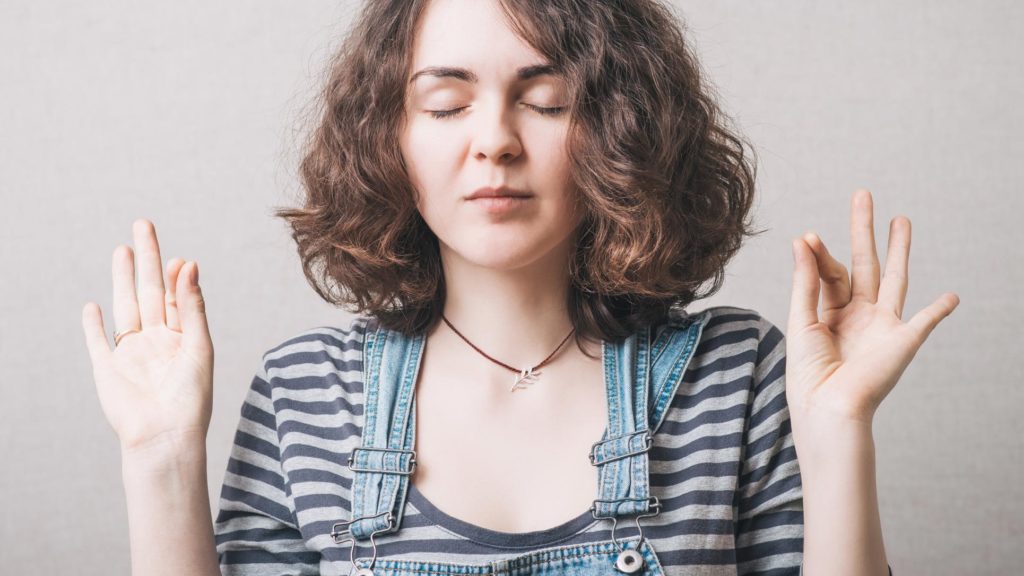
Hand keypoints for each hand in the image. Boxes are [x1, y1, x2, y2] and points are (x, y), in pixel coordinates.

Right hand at [81, 219, 213, 452]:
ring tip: (122, 249)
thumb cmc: (190, 397)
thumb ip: (192, 306)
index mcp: (184, 338)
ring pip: (126, 306)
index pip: (179, 297)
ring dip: (122, 279)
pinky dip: (93, 325)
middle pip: (150, 291)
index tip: (179, 258)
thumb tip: (188, 263)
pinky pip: (98, 342)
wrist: (164, 435)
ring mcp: (131, 354)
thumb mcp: (199, 345)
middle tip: (144, 225)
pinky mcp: (107, 369)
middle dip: (147, 260)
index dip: (178, 276)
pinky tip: (92, 305)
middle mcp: (158, 342)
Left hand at [786, 189, 958, 427]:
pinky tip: (953, 296)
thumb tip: (804, 238)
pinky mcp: (903, 340)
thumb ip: (806, 280)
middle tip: (862, 195)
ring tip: (901, 220)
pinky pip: (926, 322)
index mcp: (829, 312)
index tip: (809, 236)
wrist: (828, 408)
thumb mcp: (802, 320)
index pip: (829, 271)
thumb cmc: (808, 373)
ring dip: (899, 250)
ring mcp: (882, 326)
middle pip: (863, 263)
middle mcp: (857, 315)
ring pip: (894, 278)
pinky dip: (939, 310)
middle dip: (864, 230)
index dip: (820, 254)